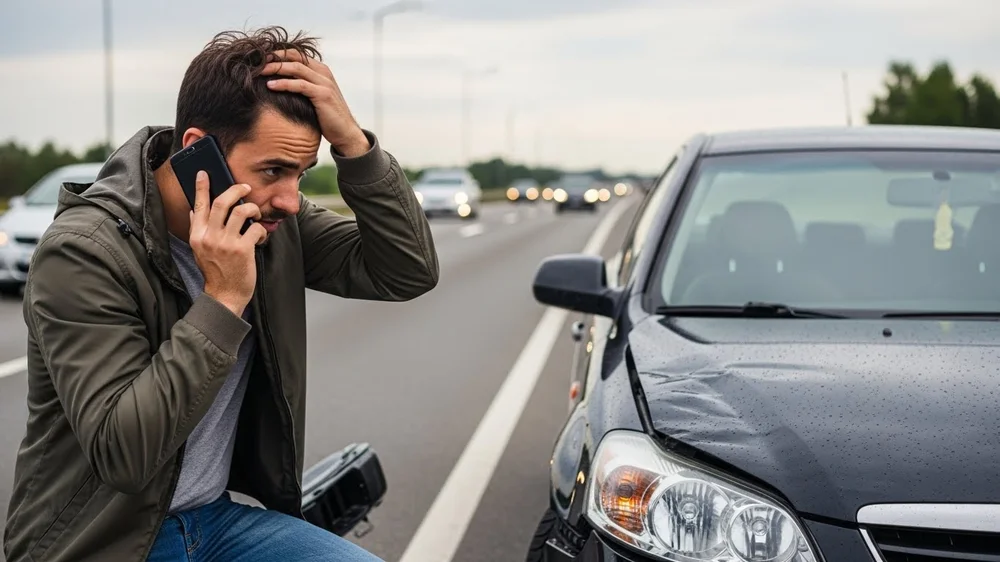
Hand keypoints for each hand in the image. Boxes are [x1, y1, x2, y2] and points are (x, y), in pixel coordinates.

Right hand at [188, 171, 267, 316]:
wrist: (224, 295)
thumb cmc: (215, 272)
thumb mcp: (199, 251)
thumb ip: (197, 229)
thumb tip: (194, 210)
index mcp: (197, 236)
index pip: (198, 205)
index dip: (201, 187)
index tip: (204, 173)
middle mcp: (210, 237)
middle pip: (222, 202)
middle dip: (235, 190)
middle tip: (245, 187)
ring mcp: (226, 243)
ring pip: (241, 211)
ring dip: (252, 208)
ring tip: (255, 214)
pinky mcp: (243, 250)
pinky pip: (255, 228)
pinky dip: (261, 229)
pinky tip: (259, 237)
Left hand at [262, 50, 370, 156]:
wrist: (345, 132)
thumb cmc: (327, 117)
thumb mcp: (315, 97)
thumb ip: (303, 86)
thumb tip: (279, 83)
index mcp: (321, 70)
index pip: (296, 54)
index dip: (277, 53)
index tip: (260, 57)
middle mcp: (323, 73)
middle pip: (294, 57)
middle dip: (274, 57)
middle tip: (256, 60)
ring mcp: (324, 83)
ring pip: (296, 68)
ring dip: (276, 68)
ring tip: (259, 71)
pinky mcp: (323, 94)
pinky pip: (299, 85)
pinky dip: (283, 83)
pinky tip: (270, 86)